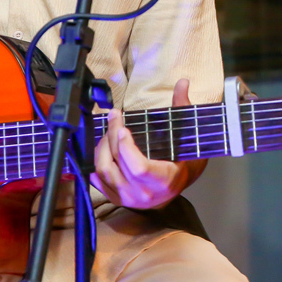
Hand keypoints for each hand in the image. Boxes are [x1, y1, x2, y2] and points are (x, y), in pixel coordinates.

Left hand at [90, 79, 204, 208]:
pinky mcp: (116, 198)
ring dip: (102, 147)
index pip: (138, 168)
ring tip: (109, 131)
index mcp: (163, 180)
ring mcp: (128, 198)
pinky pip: (97, 179)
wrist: (174, 187)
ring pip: (103, 171)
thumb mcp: (184, 137)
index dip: (126, 148)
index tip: (123, 128)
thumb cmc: (180, 161)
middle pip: (117, 164)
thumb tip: (183, 83)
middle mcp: (144, 194)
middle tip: (114, 117)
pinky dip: (96, 161)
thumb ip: (182, 109)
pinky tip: (104, 147)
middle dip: (112, 136)